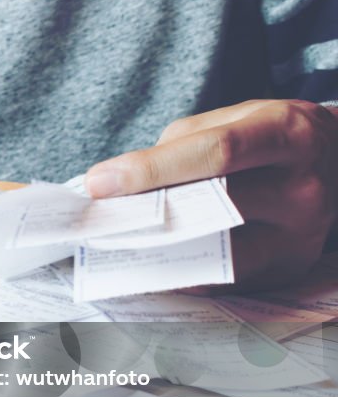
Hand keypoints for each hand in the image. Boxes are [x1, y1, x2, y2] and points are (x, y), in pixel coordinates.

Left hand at [85, 99, 337, 291]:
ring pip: (215, 252)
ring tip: (109, 244)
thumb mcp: (235, 119)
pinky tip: (143, 264)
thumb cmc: (271, 137)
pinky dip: (179, 271)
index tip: (98, 182)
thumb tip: (121, 186)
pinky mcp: (288, 268)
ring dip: (155, 250)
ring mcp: (300, 236)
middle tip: (93, 220)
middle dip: (145, 214)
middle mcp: (303, 188)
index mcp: (288, 134)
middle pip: (212, 206)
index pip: (214, 154)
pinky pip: (222, 277)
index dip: (151, 169)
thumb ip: (180, 147)